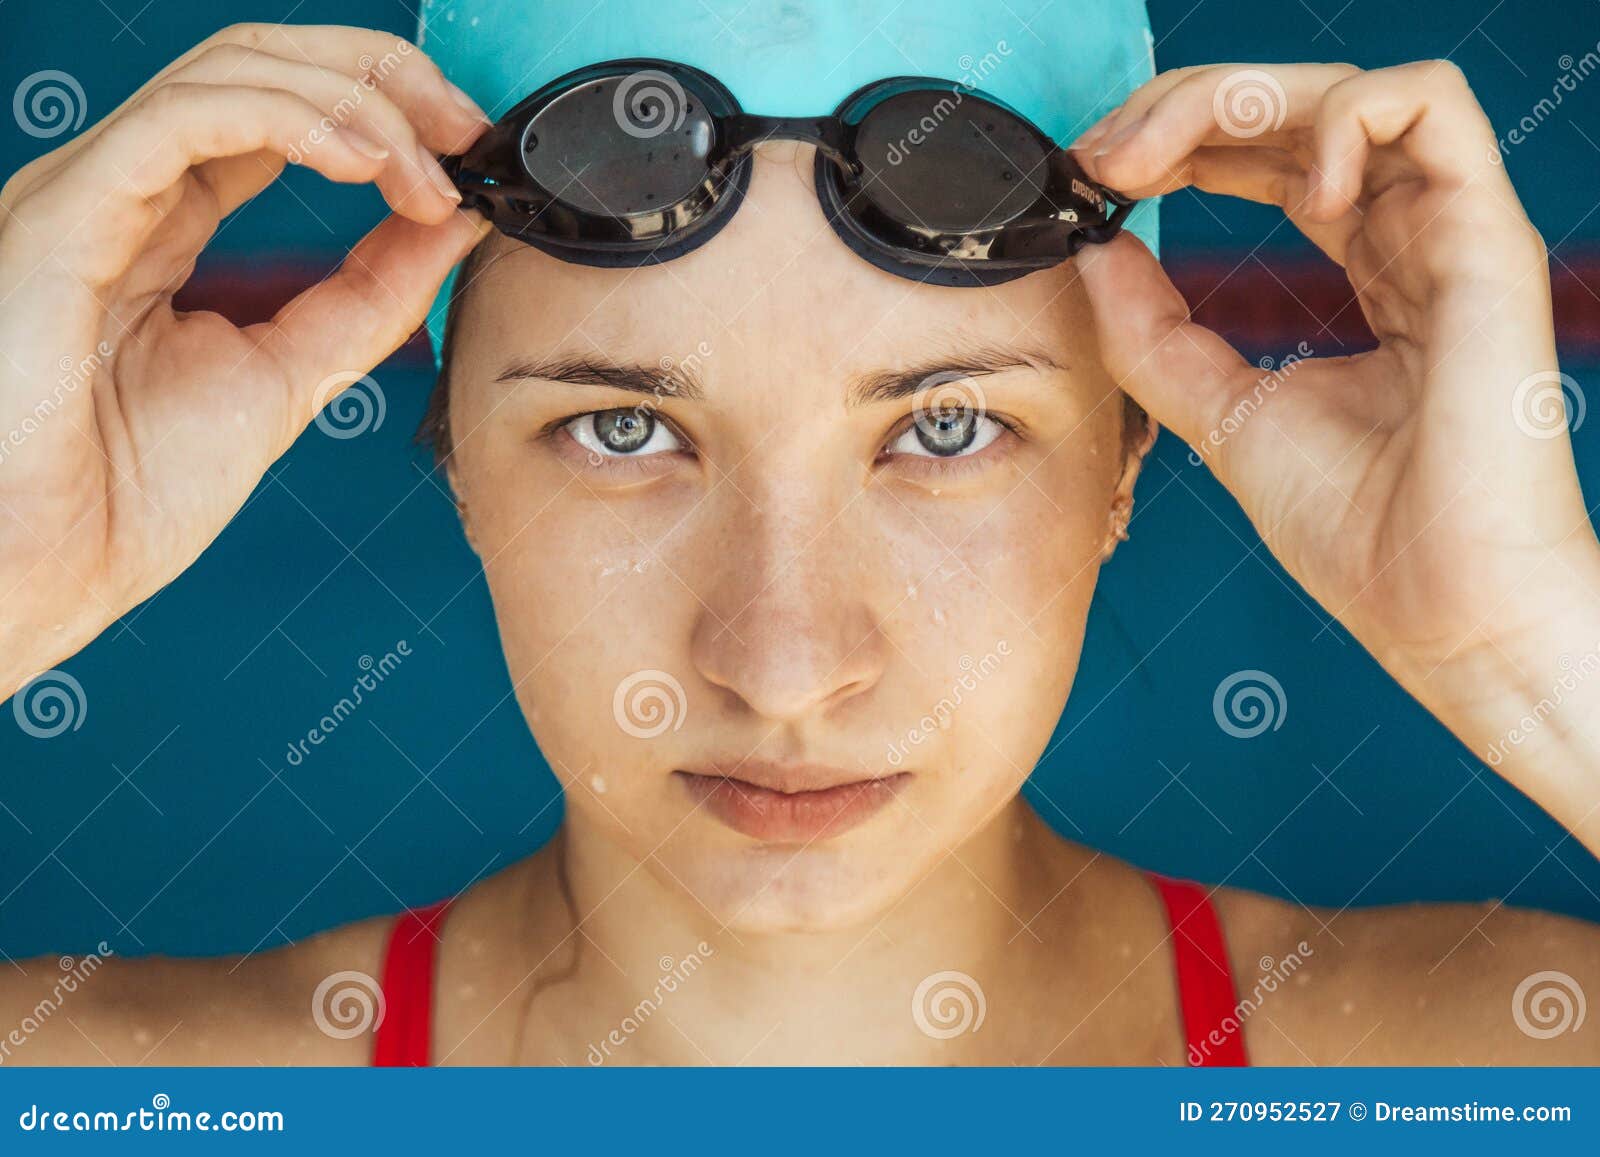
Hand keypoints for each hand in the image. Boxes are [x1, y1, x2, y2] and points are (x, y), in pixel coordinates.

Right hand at [0, 24, 491, 693]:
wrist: (56, 570)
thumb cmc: (130, 490)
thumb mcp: (293, 373)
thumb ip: (373, 295)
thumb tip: (457, 225)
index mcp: (167, 218)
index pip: (281, 110)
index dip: (384, 107)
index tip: (470, 148)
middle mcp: (126, 188)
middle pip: (261, 63)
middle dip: (382, 79)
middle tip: (466, 129)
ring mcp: (91, 193)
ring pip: (228, 70)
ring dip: (355, 102)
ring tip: (428, 168)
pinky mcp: (67, 216)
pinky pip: (184, 122)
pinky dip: (291, 123)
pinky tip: (366, 163)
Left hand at [1074, 61, 1599, 705]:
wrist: (1440, 610)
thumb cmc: (1360, 531)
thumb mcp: (1221, 413)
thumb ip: (1155, 331)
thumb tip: (1096, 249)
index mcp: (1360, 270)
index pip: (1268, 159)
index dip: (1177, 145)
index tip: (1094, 179)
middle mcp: (1407, 237)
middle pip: (1298, 110)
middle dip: (1183, 108)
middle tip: (1103, 154)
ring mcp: (1449, 232)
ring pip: (1353, 89)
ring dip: (1236, 98)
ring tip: (1156, 158)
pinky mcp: (1484, 240)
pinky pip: (1429, 104)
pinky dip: (1341, 116)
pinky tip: (1287, 191)